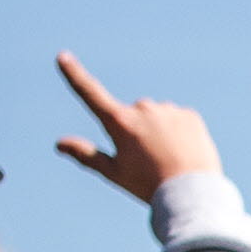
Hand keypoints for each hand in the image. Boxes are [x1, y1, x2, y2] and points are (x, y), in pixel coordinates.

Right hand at [54, 54, 220, 200]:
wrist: (190, 194)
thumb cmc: (148, 186)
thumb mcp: (114, 173)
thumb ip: (86, 154)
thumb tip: (59, 143)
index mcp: (120, 122)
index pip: (91, 94)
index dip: (75, 75)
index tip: (63, 57)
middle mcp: (143, 109)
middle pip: (133, 116)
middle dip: (136, 132)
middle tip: (148, 162)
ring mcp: (167, 110)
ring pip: (157, 118)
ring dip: (159, 134)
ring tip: (168, 162)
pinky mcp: (189, 115)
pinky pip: (178, 122)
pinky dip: (178, 136)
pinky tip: (183, 155)